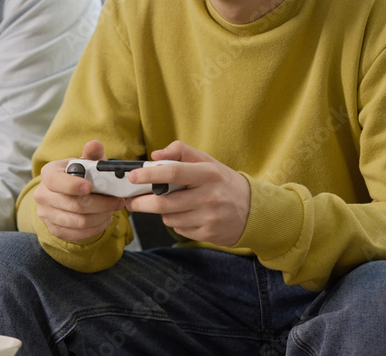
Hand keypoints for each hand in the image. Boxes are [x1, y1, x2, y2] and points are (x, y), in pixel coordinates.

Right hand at [33, 140, 125, 241]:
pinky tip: (104, 219)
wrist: (67, 194)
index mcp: (48, 174)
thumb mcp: (86, 163)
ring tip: (112, 210)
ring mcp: (46, 214)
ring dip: (101, 217)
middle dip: (101, 204)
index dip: (73, 185)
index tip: (90, 187)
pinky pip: (78, 234)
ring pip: (79, 222)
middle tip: (118, 201)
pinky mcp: (54, 229)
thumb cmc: (80, 176)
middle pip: (74, 204)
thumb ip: (92, 154)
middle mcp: (42, 194)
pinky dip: (96, 228)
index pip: (56, 181)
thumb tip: (94, 145)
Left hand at [126, 141, 250, 246]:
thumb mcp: (207, 161)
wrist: (253, 210)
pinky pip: (179, 229)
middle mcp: (209, 196)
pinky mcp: (208, 234)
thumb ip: (181, 151)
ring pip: (169, 218)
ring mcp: (209, 218)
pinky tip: (186, 214)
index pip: (173, 173)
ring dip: (162, 212)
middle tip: (131, 201)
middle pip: (164, 203)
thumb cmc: (223, 182)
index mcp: (208, 174)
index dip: (149, 175)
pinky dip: (175, 222)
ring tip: (170, 204)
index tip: (132, 177)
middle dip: (142, 203)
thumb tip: (155, 155)